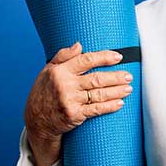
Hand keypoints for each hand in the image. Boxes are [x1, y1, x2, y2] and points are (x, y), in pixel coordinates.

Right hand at [23, 42, 133, 165]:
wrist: (36, 120)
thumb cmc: (44, 93)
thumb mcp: (47, 71)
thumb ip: (63, 56)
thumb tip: (79, 44)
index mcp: (59, 71)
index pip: (85, 60)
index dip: (104, 57)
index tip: (118, 57)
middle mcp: (65, 85)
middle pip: (96, 78)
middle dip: (116, 77)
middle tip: (128, 76)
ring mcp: (70, 101)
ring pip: (99, 94)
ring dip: (117, 91)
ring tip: (128, 88)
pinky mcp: (74, 115)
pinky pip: (96, 109)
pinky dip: (110, 106)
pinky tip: (120, 103)